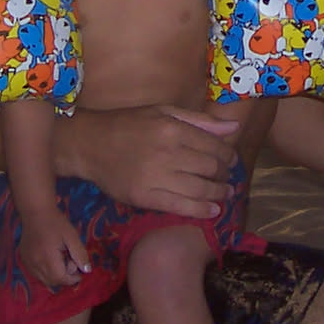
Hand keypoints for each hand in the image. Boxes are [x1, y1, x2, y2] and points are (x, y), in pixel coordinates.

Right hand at [18, 205, 90, 289]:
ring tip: (60, 258)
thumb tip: (87, 270)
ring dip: (55, 275)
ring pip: (43, 279)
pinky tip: (51, 258)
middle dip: (64, 277)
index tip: (79, 273)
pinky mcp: (24, 260)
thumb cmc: (56, 222)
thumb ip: (80, 254)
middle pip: (52, 282)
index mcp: (47, 258)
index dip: (72, 279)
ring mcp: (27, 262)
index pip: (60, 279)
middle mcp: (35, 263)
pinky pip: (36, 273)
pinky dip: (46, 272)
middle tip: (70, 261)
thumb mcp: (72, 236)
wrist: (36, 212)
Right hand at [54, 104, 240, 219]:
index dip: (228, 155)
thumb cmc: (128, 124)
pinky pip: (179, 206)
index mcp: (173, 129)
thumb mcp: (163, 111)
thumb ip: (199, 120)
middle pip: (210, 168)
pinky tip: (213, 211)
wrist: (90, 145)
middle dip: (224, 174)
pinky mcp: (144, 197)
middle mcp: (167, 153)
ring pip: (199, 189)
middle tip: (227, 177)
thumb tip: (233, 127)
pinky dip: (200, 210)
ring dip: (218, 193)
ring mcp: (155, 177)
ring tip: (225, 194)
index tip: (231, 160)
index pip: (214, 146)